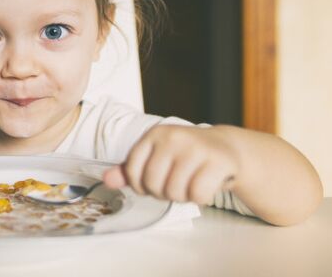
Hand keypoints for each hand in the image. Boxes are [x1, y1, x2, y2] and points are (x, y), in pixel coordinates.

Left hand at [102, 125, 237, 204]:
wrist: (225, 147)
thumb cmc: (185, 155)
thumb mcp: (156, 157)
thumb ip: (130, 170)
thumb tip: (106, 180)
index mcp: (153, 135)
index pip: (133, 171)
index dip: (141, 186)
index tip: (153, 183)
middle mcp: (173, 137)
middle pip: (153, 184)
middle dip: (163, 193)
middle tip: (175, 184)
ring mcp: (196, 147)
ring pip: (174, 191)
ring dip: (182, 196)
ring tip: (190, 183)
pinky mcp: (217, 160)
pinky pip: (198, 194)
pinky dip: (201, 197)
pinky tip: (205, 185)